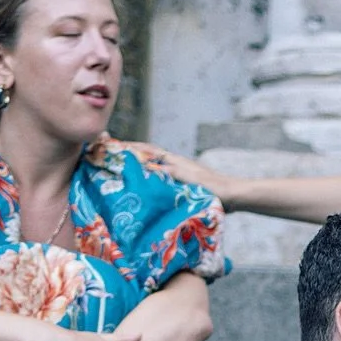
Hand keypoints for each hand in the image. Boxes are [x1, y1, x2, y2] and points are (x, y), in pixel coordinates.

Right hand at [119, 142, 233, 200]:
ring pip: (152, 170)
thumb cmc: (211, 186)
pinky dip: (149, 183)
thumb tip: (145, 165)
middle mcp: (173, 165)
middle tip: (108, 159)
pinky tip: (143, 191)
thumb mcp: (186, 177)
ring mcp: (177, 176)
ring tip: (120, 174)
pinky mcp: (182, 187)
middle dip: (128, 157)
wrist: (232, 196)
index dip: (128, 146)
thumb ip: (167, 171)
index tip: (109, 144)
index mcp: (173, 160)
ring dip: (138, 170)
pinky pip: (159, 183)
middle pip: (146, 158)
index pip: (145, 149)